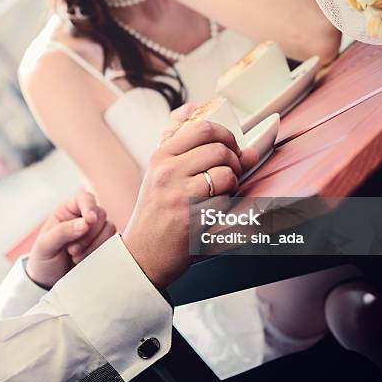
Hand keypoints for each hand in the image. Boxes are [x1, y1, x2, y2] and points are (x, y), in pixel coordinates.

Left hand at [26, 191, 115, 288]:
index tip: (90, 221)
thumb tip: (86, 223)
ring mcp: (96, 232)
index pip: (85, 199)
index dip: (90, 207)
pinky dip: (102, 253)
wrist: (49, 282)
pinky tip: (88, 261)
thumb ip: (63, 231)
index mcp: (68, 210)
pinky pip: (113, 244)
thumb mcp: (45, 245)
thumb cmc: (43, 260)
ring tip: (76, 258)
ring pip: (109, 228)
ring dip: (95, 245)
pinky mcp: (104, 246)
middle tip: (72, 251)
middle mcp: (84, 218)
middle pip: (100, 214)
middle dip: (88, 234)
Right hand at [122, 120, 257, 288]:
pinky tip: (214, 211)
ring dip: (232, 184)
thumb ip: (192, 153)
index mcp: (161, 157)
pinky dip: (227, 206)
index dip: (225, 135)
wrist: (143, 253)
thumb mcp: (162, 175)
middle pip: (218, 148)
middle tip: (231, 171)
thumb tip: (238, 145)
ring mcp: (179, 195)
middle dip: (234, 159)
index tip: (229, 146)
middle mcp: (167, 172)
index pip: (202, 128)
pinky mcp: (192, 218)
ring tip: (221, 193)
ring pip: (225, 173)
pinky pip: (225, 201)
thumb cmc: (156, 213)